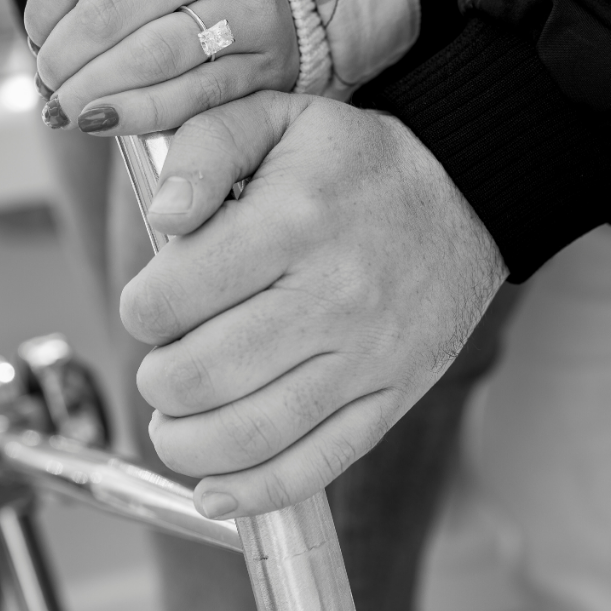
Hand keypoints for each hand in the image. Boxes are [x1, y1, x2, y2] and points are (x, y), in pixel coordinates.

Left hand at [24, 0, 297, 135]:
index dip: (44, 4)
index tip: (34, 31)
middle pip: (110, 12)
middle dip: (61, 53)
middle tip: (45, 76)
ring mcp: (249, 7)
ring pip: (149, 55)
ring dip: (90, 88)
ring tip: (61, 106)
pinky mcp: (265, 61)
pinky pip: (190, 96)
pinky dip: (136, 113)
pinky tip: (100, 120)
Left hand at [120, 92, 504, 517]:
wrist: (470, 191)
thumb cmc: (350, 161)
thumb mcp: (271, 118)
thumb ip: (201, 154)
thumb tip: (162, 220)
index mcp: (291, 225)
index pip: (172, 300)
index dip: (139, 310)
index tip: (151, 305)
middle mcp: (332, 298)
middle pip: (201, 376)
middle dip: (157, 379)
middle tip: (163, 360)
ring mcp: (368, 357)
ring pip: (251, 433)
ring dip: (186, 443)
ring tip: (172, 423)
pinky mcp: (393, 396)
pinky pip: (318, 463)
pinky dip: (256, 490)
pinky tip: (215, 492)